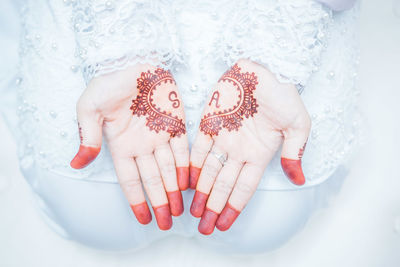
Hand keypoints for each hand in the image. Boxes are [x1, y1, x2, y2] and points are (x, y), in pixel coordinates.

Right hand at [70, 64, 188, 229]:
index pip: (130, 180)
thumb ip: (88, 136)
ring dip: (174, 189)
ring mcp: (160, 135)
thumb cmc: (109, 82)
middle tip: (167, 223)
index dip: (136, 200)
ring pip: (169, 169)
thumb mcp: (90, 108)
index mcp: (121, 145)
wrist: (133, 59)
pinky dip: (186, 166)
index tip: (144, 219)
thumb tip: (77, 163)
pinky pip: (182, 149)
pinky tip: (190, 183)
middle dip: (160, 201)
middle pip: (152, 179)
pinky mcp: (176, 123)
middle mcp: (142, 145)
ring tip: (180, 210)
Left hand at [189, 59, 310, 234]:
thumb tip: (299, 180)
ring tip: (192, 211)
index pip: (244, 187)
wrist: (264, 66)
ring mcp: (223, 137)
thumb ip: (294, 152)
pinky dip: (192, 165)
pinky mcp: (209, 122)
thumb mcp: (297, 124)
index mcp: (259, 153)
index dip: (234, 207)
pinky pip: (198, 148)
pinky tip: (186, 181)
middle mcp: (239, 150)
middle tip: (204, 228)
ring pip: (209, 171)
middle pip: (224, 184)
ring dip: (201, 191)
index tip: (224, 225)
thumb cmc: (282, 93)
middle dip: (214, 206)